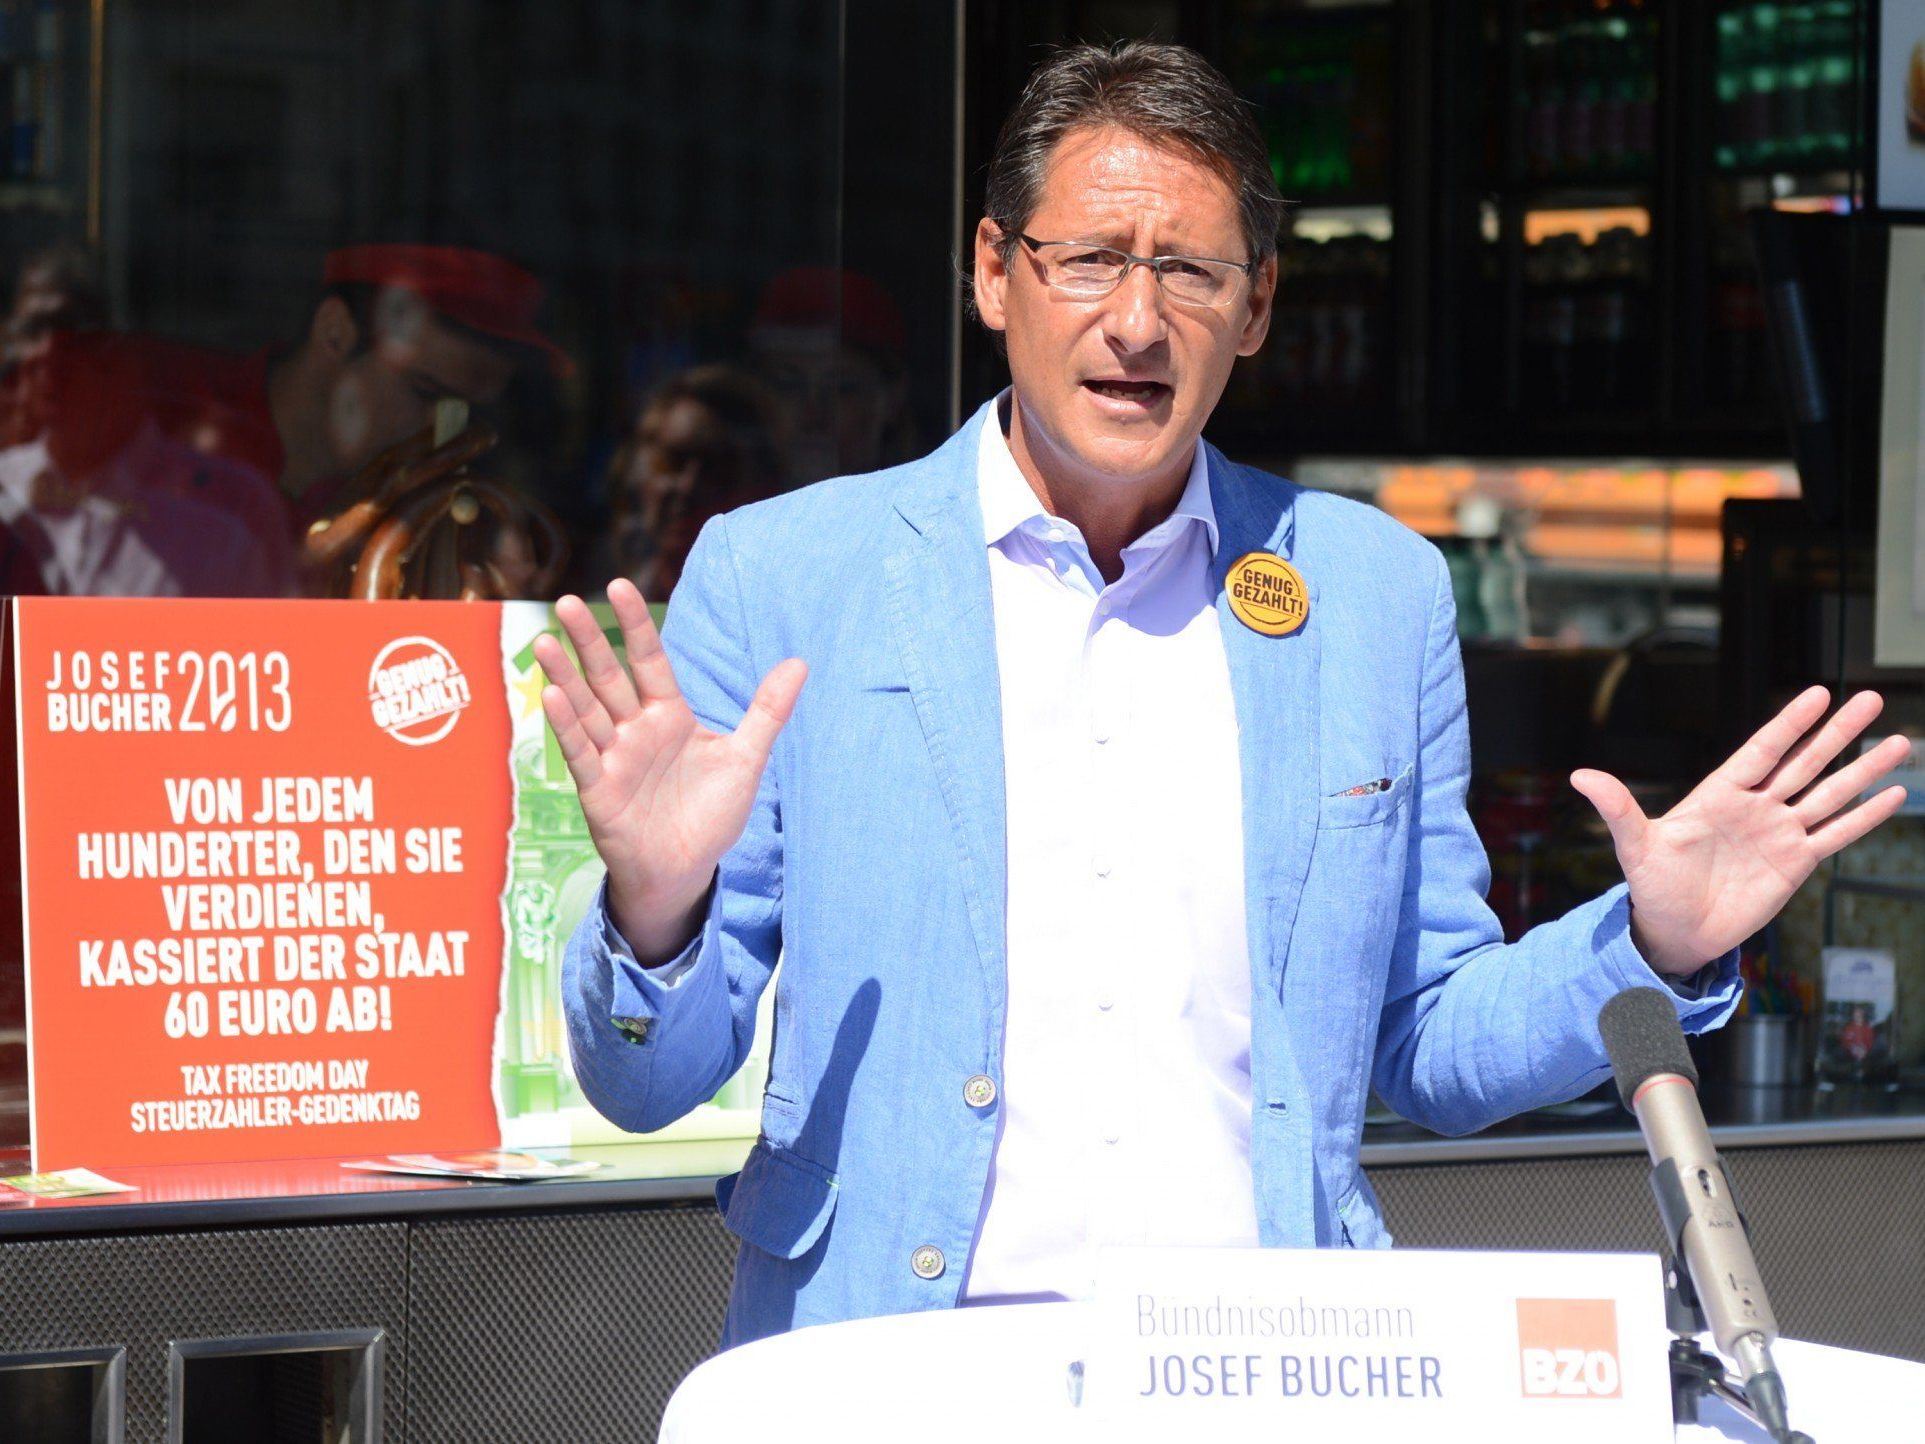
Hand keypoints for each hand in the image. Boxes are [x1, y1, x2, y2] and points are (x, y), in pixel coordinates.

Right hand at [533, 579, 806, 963]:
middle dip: (589, 641)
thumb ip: (767, 711)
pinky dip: (567, 725)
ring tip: (545, 640)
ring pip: (586, 709)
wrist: (686, 872)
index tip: (618, 585)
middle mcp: (635, 730)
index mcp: (669, 716)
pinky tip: (551, 696)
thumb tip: (800, 662)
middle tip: (569, 601)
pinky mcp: (598, 790)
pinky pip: (581, 752)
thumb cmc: (710, 816)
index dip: (635, 626)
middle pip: (609, 677)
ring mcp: (613, 758)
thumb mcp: (745, 759)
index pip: (649, 660)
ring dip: (566, 677)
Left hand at [1569, 687, 1909, 976]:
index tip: (1817, 693)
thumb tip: (1579, 775)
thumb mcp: (1634, 847)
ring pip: (1829, 793)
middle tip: (1872, 698)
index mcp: (1719, 794)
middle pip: (1805, 762)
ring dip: (1864, 769)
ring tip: (1901, 740)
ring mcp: (1779, 832)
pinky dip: (1866, 816)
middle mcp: (1755, 806)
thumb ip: (1617, 809)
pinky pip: (1837, 833)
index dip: (1790, 724)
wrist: (1674, 933)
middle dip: (1838, 732)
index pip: (1762, 750)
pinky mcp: (1796, 863)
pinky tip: (1895, 793)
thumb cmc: (1652, 887)